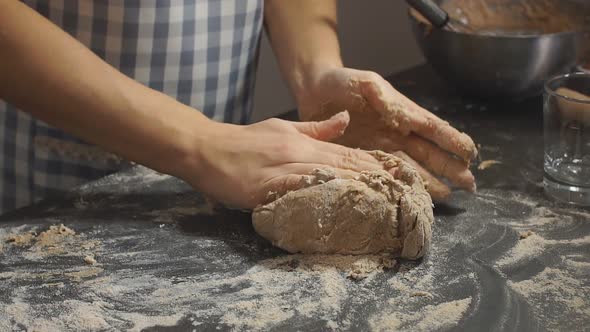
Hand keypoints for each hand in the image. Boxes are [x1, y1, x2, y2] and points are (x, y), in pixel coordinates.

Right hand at [185, 112, 394, 208]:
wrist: (206, 147)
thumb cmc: (244, 141)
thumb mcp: (282, 127)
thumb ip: (315, 128)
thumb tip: (344, 120)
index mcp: (302, 140)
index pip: (346, 152)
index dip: (374, 163)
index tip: (398, 173)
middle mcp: (298, 152)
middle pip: (342, 165)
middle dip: (374, 177)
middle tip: (401, 189)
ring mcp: (282, 169)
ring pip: (325, 176)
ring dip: (355, 187)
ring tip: (383, 198)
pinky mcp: (266, 186)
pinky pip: (297, 191)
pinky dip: (319, 196)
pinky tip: (338, 204)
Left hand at [296, 66, 477, 199]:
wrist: (314, 91)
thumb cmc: (341, 82)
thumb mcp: (363, 82)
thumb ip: (380, 95)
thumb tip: (399, 110)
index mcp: (402, 111)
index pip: (433, 127)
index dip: (452, 140)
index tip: (471, 153)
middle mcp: (397, 133)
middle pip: (429, 153)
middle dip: (451, 167)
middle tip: (470, 184)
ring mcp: (382, 148)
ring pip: (412, 167)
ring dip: (431, 181)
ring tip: (449, 196)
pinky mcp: (364, 159)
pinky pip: (386, 174)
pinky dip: (401, 185)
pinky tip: (412, 196)